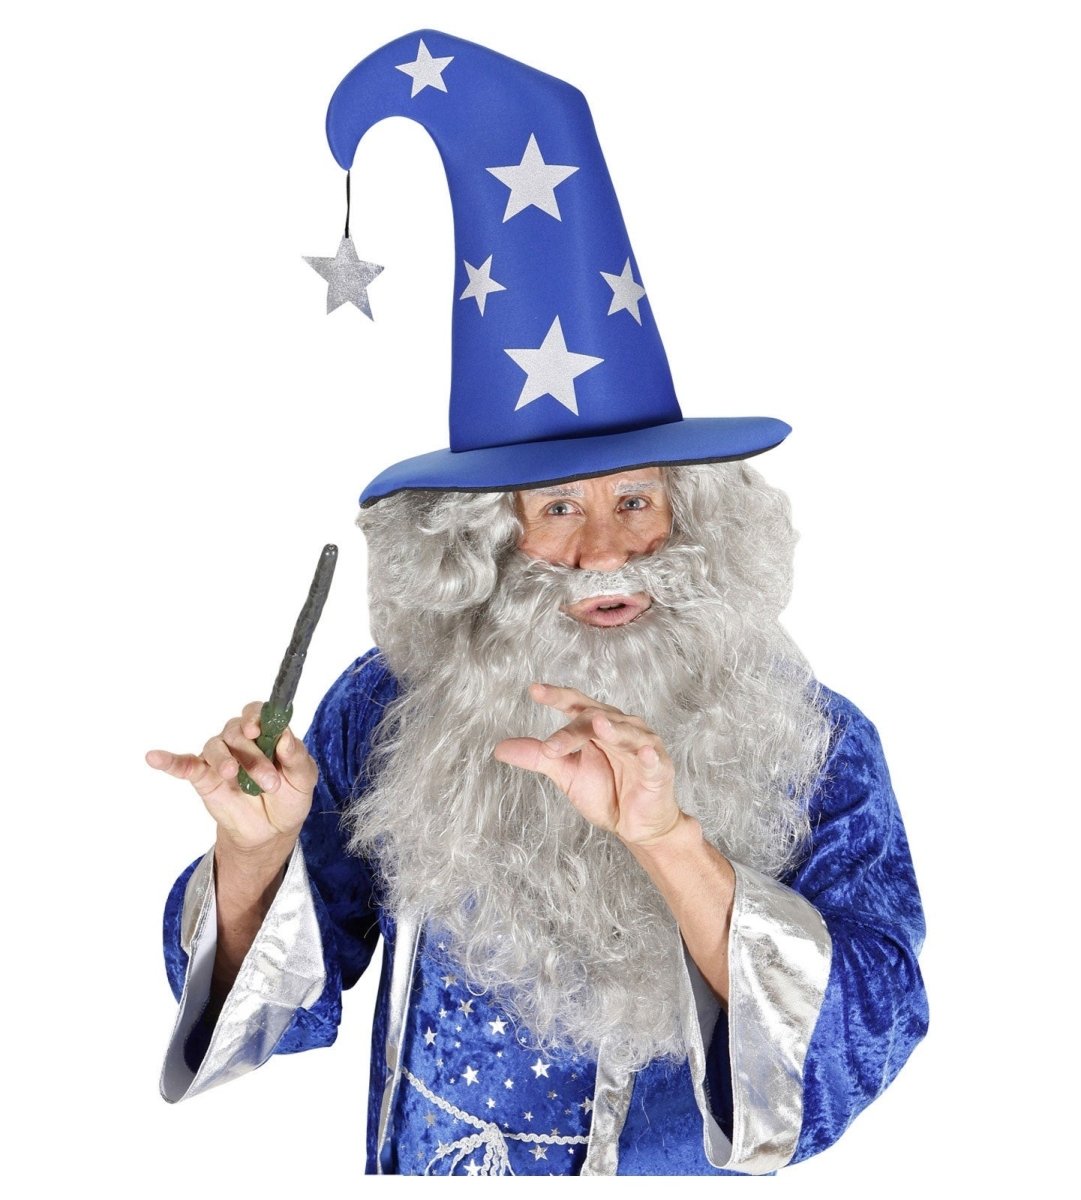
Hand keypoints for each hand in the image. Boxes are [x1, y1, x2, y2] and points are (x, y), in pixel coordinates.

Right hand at [146, 701, 317, 855]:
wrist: (273, 831)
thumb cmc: (289, 796)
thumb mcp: (304, 779)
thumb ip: (297, 757)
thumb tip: (286, 735)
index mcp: (266, 734)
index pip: (256, 712)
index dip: (255, 716)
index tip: (257, 729)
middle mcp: (240, 740)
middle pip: (238, 732)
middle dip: (253, 756)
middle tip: (270, 782)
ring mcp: (220, 757)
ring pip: (215, 746)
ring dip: (225, 760)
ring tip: (233, 775)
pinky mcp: (203, 777)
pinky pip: (183, 765)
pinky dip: (169, 760)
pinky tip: (154, 757)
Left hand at [492, 683, 681, 846]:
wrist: (634, 825)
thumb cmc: (604, 791)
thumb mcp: (565, 773)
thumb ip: (538, 757)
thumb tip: (499, 748)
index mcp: (595, 724)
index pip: (574, 704)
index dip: (556, 696)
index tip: (534, 690)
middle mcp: (620, 726)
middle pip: (595, 718)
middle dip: (573, 729)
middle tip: (551, 744)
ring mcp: (642, 745)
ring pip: (625, 733)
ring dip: (613, 730)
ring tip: (599, 724)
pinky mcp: (659, 769)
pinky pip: (653, 760)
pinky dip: (649, 756)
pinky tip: (644, 753)